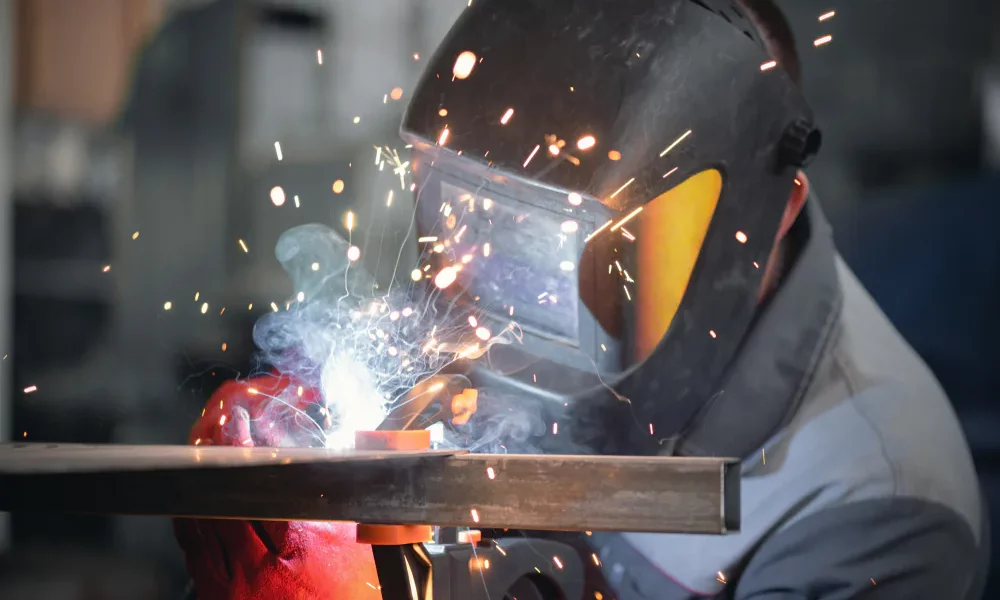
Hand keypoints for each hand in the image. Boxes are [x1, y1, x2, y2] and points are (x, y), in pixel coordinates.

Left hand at [173, 375, 380, 599]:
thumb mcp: (363, 552)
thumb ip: (353, 510)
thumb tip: (355, 468)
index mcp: (299, 548)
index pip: (260, 481)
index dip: (243, 443)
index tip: (240, 416)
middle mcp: (257, 565)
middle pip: (222, 492)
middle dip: (216, 448)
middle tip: (220, 420)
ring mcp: (231, 583)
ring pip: (197, 517)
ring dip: (198, 477)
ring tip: (206, 448)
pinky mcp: (216, 597)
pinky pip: (191, 547)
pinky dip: (191, 514)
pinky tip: (198, 499)